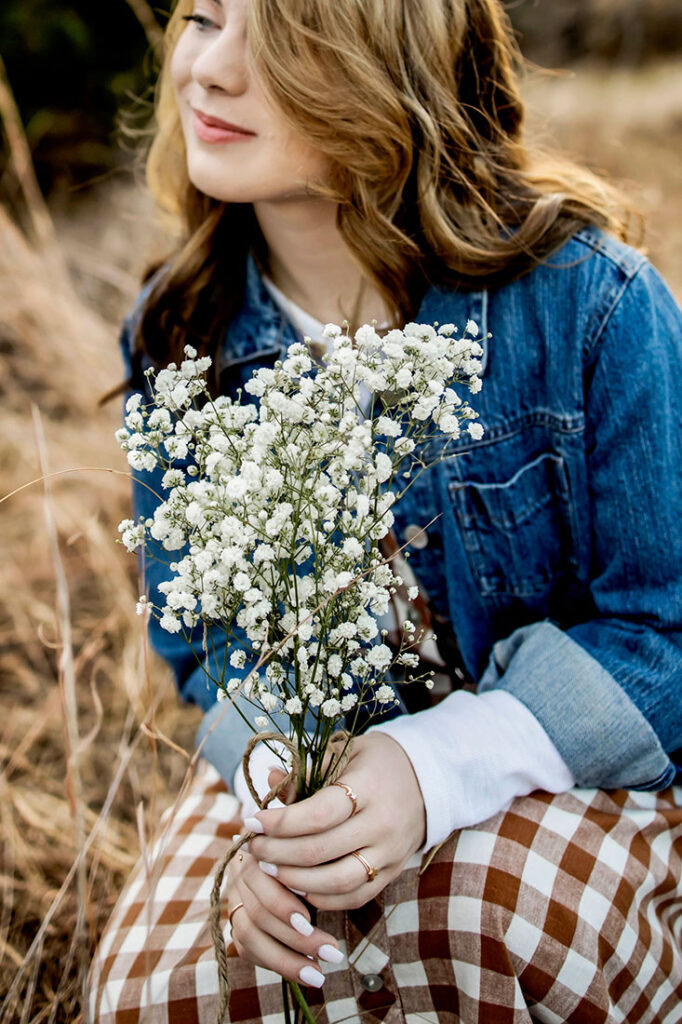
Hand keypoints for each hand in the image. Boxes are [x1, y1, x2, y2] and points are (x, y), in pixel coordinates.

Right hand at [226, 847, 344, 988]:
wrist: (291, 844)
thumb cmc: (311, 851)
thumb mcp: (313, 852)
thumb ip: (314, 864)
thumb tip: (334, 885)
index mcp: (256, 849)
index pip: (260, 882)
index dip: (282, 905)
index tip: (310, 922)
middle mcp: (239, 872)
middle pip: (258, 913)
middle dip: (295, 939)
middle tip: (333, 953)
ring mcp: (235, 897)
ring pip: (248, 936)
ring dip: (285, 960)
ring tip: (318, 976)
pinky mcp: (237, 919)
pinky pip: (246, 948)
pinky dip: (272, 962)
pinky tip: (300, 973)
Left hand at [244, 732, 425, 910]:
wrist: (427, 779)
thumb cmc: (375, 761)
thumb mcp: (345, 752)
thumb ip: (308, 770)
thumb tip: (269, 783)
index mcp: (369, 786)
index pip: (318, 814)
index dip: (281, 822)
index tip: (252, 821)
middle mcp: (383, 823)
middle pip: (321, 851)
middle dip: (277, 853)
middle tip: (252, 848)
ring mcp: (391, 853)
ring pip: (336, 882)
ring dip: (295, 881)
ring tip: (268, 869)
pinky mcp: (392, 873)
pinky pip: (354, 897)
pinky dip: (321, 898)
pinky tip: (296, 885)